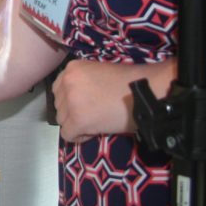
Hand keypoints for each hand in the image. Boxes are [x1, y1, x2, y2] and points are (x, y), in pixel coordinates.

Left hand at [52, 58, 172, 142]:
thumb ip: (81, 83)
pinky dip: (79, 137)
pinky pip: (67, 134)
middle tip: (94, 114)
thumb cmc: (128, 83)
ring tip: (97, 121)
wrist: (146, 93)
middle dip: (73, 112)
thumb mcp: (98, 73)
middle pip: (59, 105)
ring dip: (76, 124)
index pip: (59, 89)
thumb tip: (74, 101)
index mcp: (72, 68)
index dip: (72, 100)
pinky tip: (94, 132)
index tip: (86, 104)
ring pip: (62, 120)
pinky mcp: (78, 119)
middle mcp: (67, 82)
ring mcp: (71, 101)